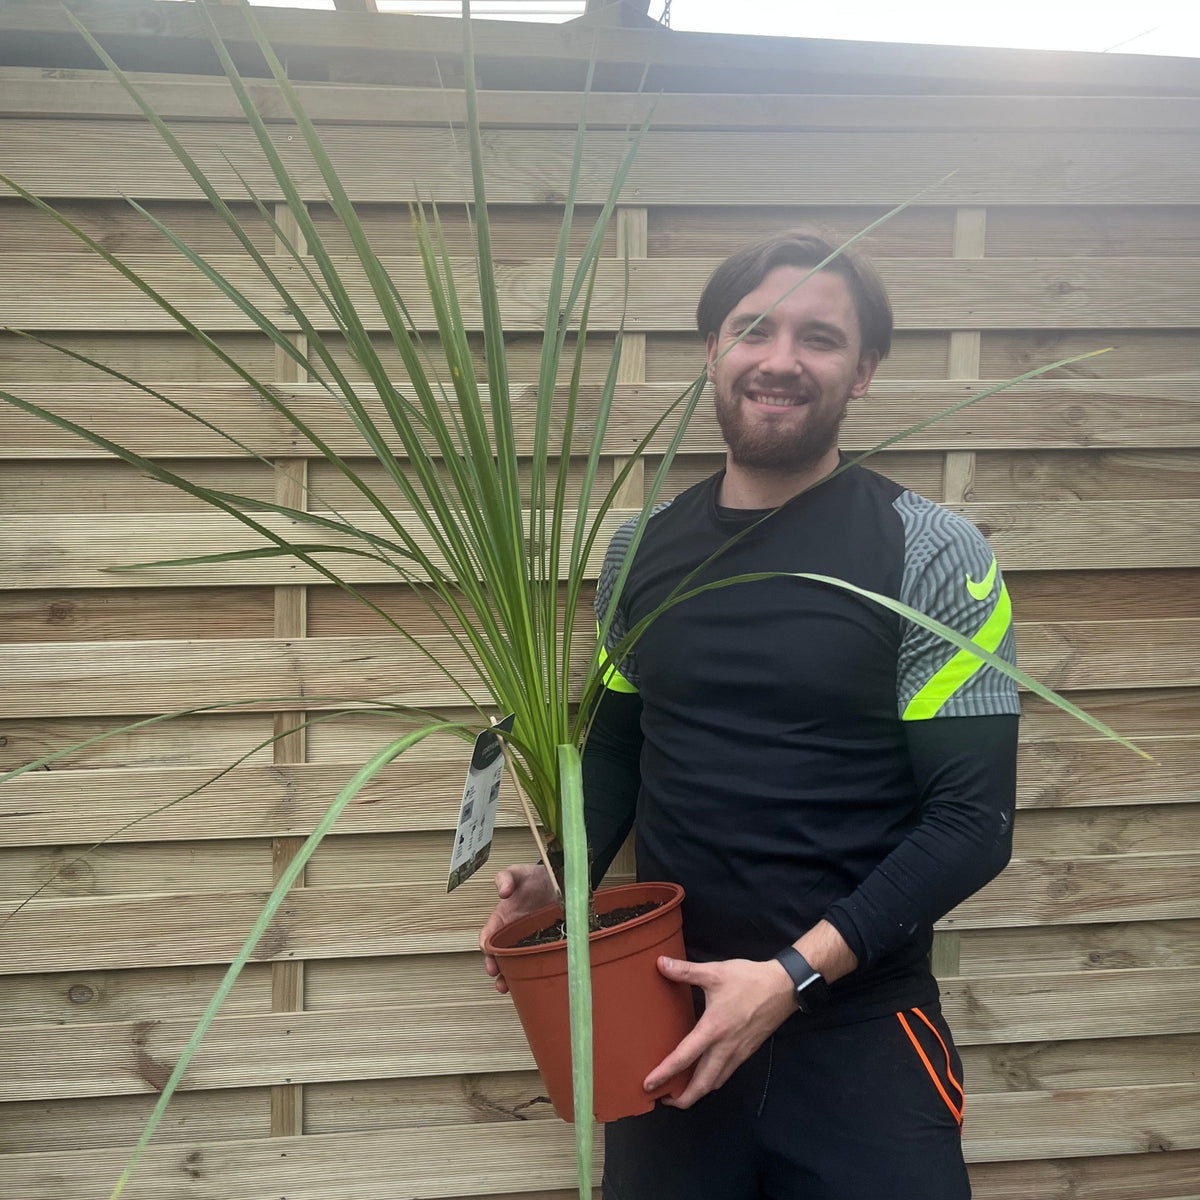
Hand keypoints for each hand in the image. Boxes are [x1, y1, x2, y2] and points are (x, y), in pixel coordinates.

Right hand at [480, 864, 558, 993]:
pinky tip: (534, 980)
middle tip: (498, 978)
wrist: (560, 878)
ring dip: (509, 977)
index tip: (488, 953)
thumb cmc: (534, 877)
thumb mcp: (518, 873)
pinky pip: (537, 961)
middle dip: (496, 969)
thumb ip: (506, 878)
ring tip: (508, 987)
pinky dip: (533, 972)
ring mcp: (529, 941)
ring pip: (515, 964)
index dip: (486, 947)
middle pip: (499, 956)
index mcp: (502, 919)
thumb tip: (502, 891)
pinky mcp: (545, 944)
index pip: (488, 936)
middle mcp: (513, 934)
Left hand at [642, 955, 795, 1108]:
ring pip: (715, 1083)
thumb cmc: (749, 980)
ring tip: (681, 1091)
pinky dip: (712, 1081)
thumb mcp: (715, 972)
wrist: (783, 987)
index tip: (648, 1085)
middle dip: (683, 1098)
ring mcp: (738, 1053)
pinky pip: (726, 1074)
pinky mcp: (747, 1052)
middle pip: (702, 1085)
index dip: (665, 1074)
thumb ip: (686, 971)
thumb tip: (660, 963)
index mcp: (713, 1029)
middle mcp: (725, 1047)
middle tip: (664, 1099)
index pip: (684, 1058)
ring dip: (697, 1092)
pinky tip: (704, 1074)